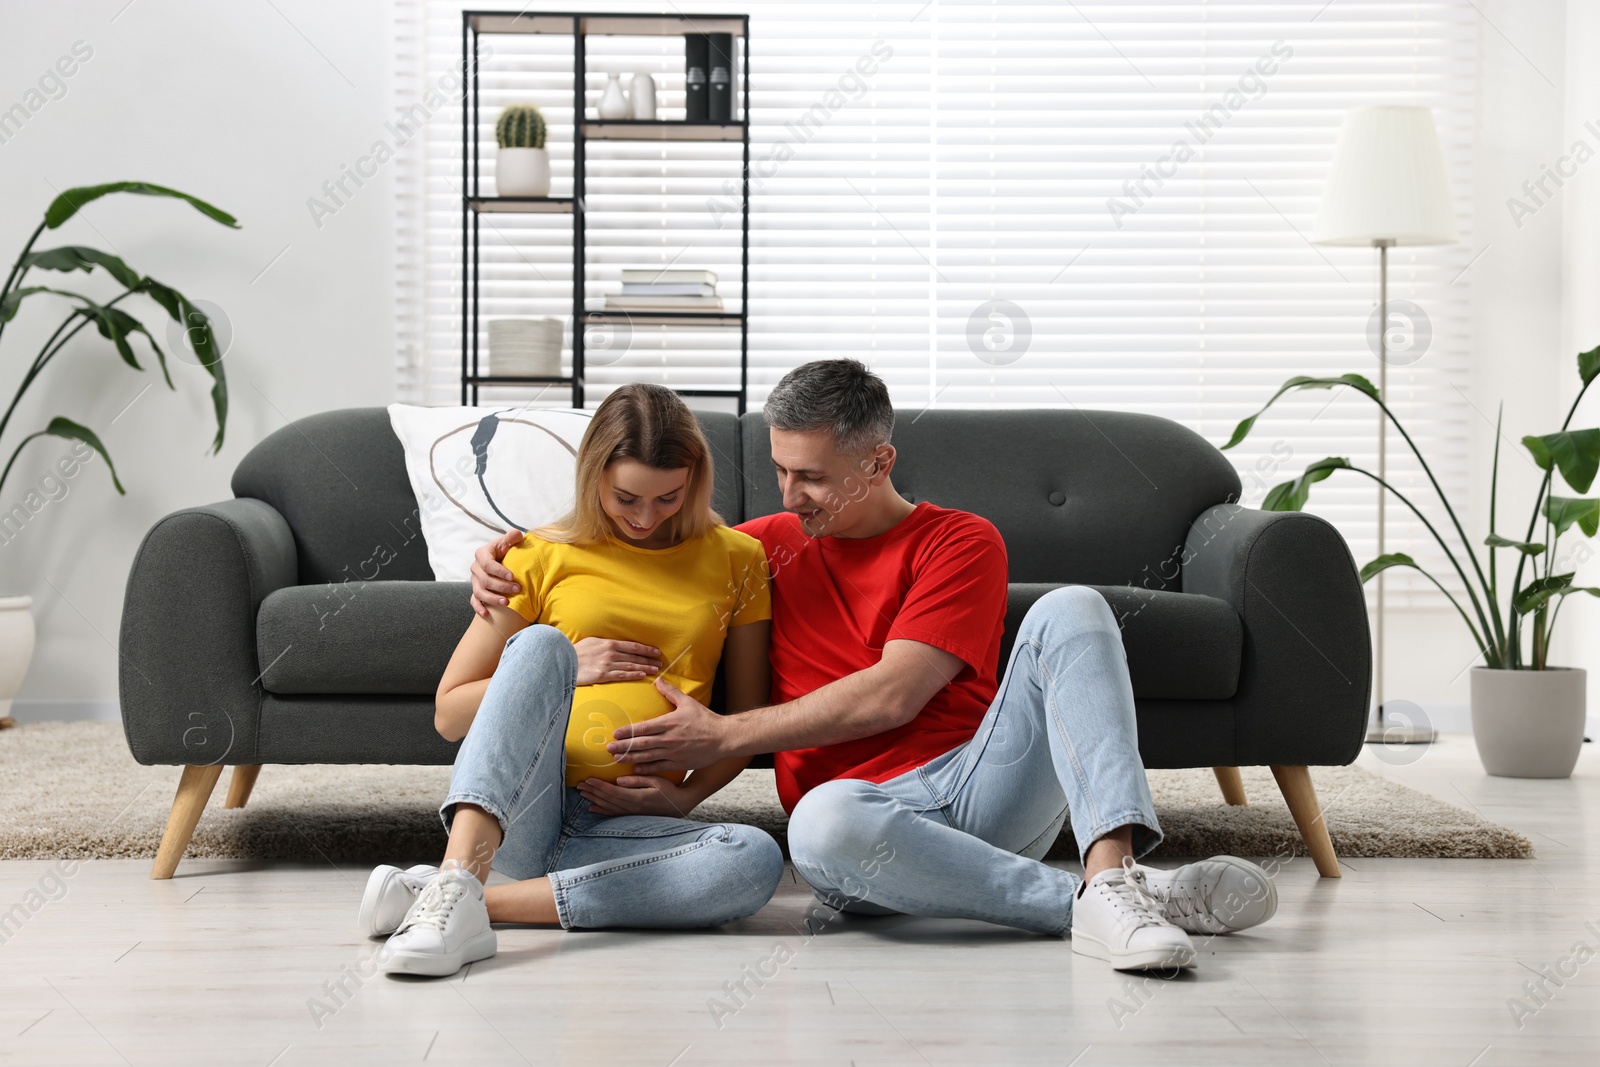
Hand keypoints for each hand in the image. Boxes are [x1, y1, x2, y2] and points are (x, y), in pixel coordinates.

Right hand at [469, 528, 524, 616]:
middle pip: (485, 580)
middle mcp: (476, 568)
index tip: (512, 576)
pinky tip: (486, 614)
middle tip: (517, 589)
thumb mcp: (509, 541)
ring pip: (479, 592)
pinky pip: (474, 601)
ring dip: (492, 599)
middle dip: (501, 586)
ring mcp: (475, 581)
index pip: (487, 563)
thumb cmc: (507, 550)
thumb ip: (512, 537)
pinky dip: (479, 608)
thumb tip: (517, 535)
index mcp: (482, 554)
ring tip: (507, 603)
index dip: (499, 571)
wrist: (502, 559)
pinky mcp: (476, 591)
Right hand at [574, 637, 662, 684]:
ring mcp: (607, 663)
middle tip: (660, 662)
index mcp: (609, 643)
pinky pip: (622, 675)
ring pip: (631, 665)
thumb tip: (616, 646)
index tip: (656, 651)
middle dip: (649, 659)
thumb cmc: (576, 652)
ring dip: (645, 667)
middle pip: (635, 656)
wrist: (563, 661)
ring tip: (656, 669)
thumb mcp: (592, 642)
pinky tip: (643, 675)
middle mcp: (610, 652)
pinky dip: (634, 674)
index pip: (633, 646)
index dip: (646, 649)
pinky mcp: (603, 674)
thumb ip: (605, 644)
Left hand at [576, 774, 697, 817]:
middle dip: (592, 791)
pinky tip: (591, 808)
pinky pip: (613, 814)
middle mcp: (632, 808)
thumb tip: (619, 781)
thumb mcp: (656, 781)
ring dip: (593, 800)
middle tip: (579, 784)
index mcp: (637, 798)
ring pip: (607, 807)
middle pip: (607, 799)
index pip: (612, 791)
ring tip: (582, 793)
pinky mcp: (633, 815)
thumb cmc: (670, 790)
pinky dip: (601, 811)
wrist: (680, 805)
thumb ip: (637, 780)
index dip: (599, 785)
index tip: (588, 778)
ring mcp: (631, 813)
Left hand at [605, 677, 728, 773]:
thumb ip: (670, 692)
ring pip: (647, 757)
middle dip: (623, 747)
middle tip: (608, 749)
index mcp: (669, 723)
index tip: (614, 733)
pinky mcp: (678, 764)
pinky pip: (658, 768)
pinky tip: (635, 770)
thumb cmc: (705, 719)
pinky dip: (645, 769)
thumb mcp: (688, 702)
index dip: (627, 731)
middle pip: (641, 744)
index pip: (643, 728)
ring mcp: (673, 753)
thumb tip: (657, 680)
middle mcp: (669, 739)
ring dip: (630, 758)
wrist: (723, 738)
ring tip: (617, 760)